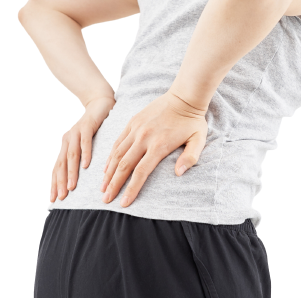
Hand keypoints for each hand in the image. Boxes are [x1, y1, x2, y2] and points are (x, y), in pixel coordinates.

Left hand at [50, 95, 115, 201]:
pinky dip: (85, 154)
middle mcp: (67, 140)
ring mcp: (76, 132)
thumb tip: (79, 177)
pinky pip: (85, 142)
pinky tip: (86, 166)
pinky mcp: (87, 126)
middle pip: (61, 164)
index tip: (52, 200)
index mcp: (65, 145)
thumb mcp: (83, 143)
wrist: (99, 102)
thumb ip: (80, 157)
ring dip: (71, 172)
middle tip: (60, 198)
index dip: (53, 183)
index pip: (56, 168)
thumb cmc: (93, 125)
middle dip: (59, 183)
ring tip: (71, 187)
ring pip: (71, 156)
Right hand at [100, 90, 207, 206]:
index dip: (131, 190)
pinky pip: (118, 142)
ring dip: (108, 172)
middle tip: (105, 200)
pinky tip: (106, 167)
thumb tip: (178, 173)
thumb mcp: (198, 140)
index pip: (140, 173)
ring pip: (117, 154)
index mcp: (159, 146)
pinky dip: (110, 156)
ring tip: (102, 187)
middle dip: (113, 185)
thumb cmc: (192, 121)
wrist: (184, 97)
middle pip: (123, 166)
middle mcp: (144, 138)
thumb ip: (190, 157)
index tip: (123, 203)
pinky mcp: (132, 122)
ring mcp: (136, 129)